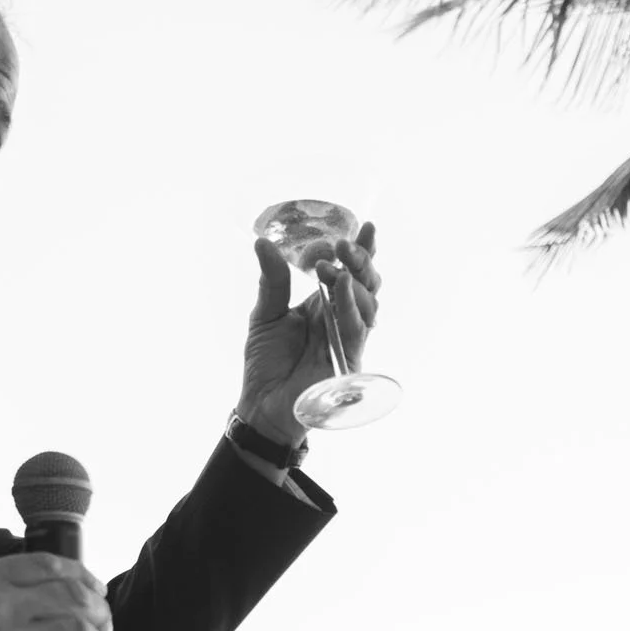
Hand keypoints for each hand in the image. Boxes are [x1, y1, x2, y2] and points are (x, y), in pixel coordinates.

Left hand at [239, 224, 382, 446]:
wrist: (262, 405)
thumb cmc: (266, 364)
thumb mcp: (265, 314)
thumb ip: (272, 281)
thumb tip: (263, 243)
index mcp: (324, 305)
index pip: (349, 273)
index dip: (361, 251)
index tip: (367, 225)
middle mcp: (340, 319)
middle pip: (365, 284)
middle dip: (360, 260)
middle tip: (344, 243)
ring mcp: (347, 339)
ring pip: (367, 303)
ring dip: (352, 279)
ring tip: (332, 263)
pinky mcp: (348, 359)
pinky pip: (356, 327)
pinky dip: (349, 303)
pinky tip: (340, 284)